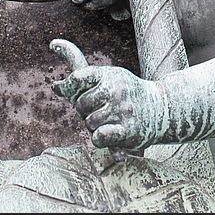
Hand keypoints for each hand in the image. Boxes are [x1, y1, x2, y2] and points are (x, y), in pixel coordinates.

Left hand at [50, 39, 166, 150]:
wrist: (161, 108)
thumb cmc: (127, 92)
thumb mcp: (108, 78)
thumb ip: (81, 81)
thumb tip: (54, 87)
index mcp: (109, 75)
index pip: (78, 77)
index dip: (70, 86)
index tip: (71, 90)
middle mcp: (117, 90)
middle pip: (80, 104)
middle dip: (85, 110)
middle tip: (101, 109)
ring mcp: (123, 110)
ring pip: (89, 123)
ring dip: (95, 126)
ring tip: (110, 120)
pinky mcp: (128, 130)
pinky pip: (99, 137)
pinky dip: (99, 139)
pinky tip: (109, 134)